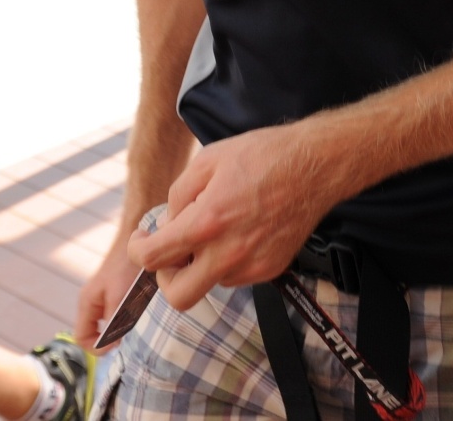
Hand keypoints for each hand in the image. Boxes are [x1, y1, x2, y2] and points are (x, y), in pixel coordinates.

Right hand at [76, 231, 142, 347]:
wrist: (137, 238)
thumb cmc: (127, 267)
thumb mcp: (120, 298)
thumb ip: (114, 322)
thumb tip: (112, 344)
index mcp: (87, 303)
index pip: (81, 337)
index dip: (96, 348)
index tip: (117, 346)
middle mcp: (90, 300)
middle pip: (92, 332)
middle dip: (109, 338)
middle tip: (128, 335)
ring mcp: (101, 296)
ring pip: (105, 323)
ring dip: (118, 327)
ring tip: (134, 321)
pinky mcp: (113, 291)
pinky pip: (114, 313)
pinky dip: (124, 317)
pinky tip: (137, 310)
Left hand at [129, 124, 339, 310]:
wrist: (314, 165)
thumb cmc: (263, 156)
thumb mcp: (207, 160)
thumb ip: (178, 196)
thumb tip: (169, 223)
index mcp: (207, 223)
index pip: (153, 258)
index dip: (137, 249)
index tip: (142, 238)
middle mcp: (229, 253)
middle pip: (178, 296)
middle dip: (165, 276)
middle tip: (170, 251)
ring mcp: (252, 266)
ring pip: (208, 283)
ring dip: (200, 263)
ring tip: (215, 227)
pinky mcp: (271, 269)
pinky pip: (234, 276)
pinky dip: (226, 261)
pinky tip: (237, 231)